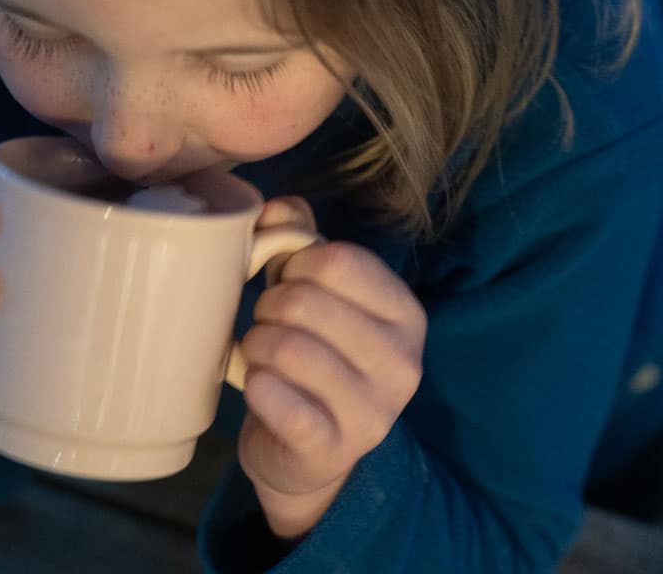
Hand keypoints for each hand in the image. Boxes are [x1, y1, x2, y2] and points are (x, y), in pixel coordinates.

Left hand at [237, 197, 426, 539]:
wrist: (309, 453)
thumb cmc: (314, 356)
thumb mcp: (317, 294)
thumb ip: (300, 241)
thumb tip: (278, 208)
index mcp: (405, 315)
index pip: (338, 261)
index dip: (295, 265)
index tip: (287, 282)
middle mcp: (402, 364)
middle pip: (306, 303)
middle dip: (269, 307)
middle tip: (268, 322)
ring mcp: (373, 412)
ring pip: (288, 349)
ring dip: (257, 345)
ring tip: (261, 354)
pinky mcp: (332, 449)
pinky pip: (279, 402)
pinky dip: (257, 386)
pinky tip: (258, 386)